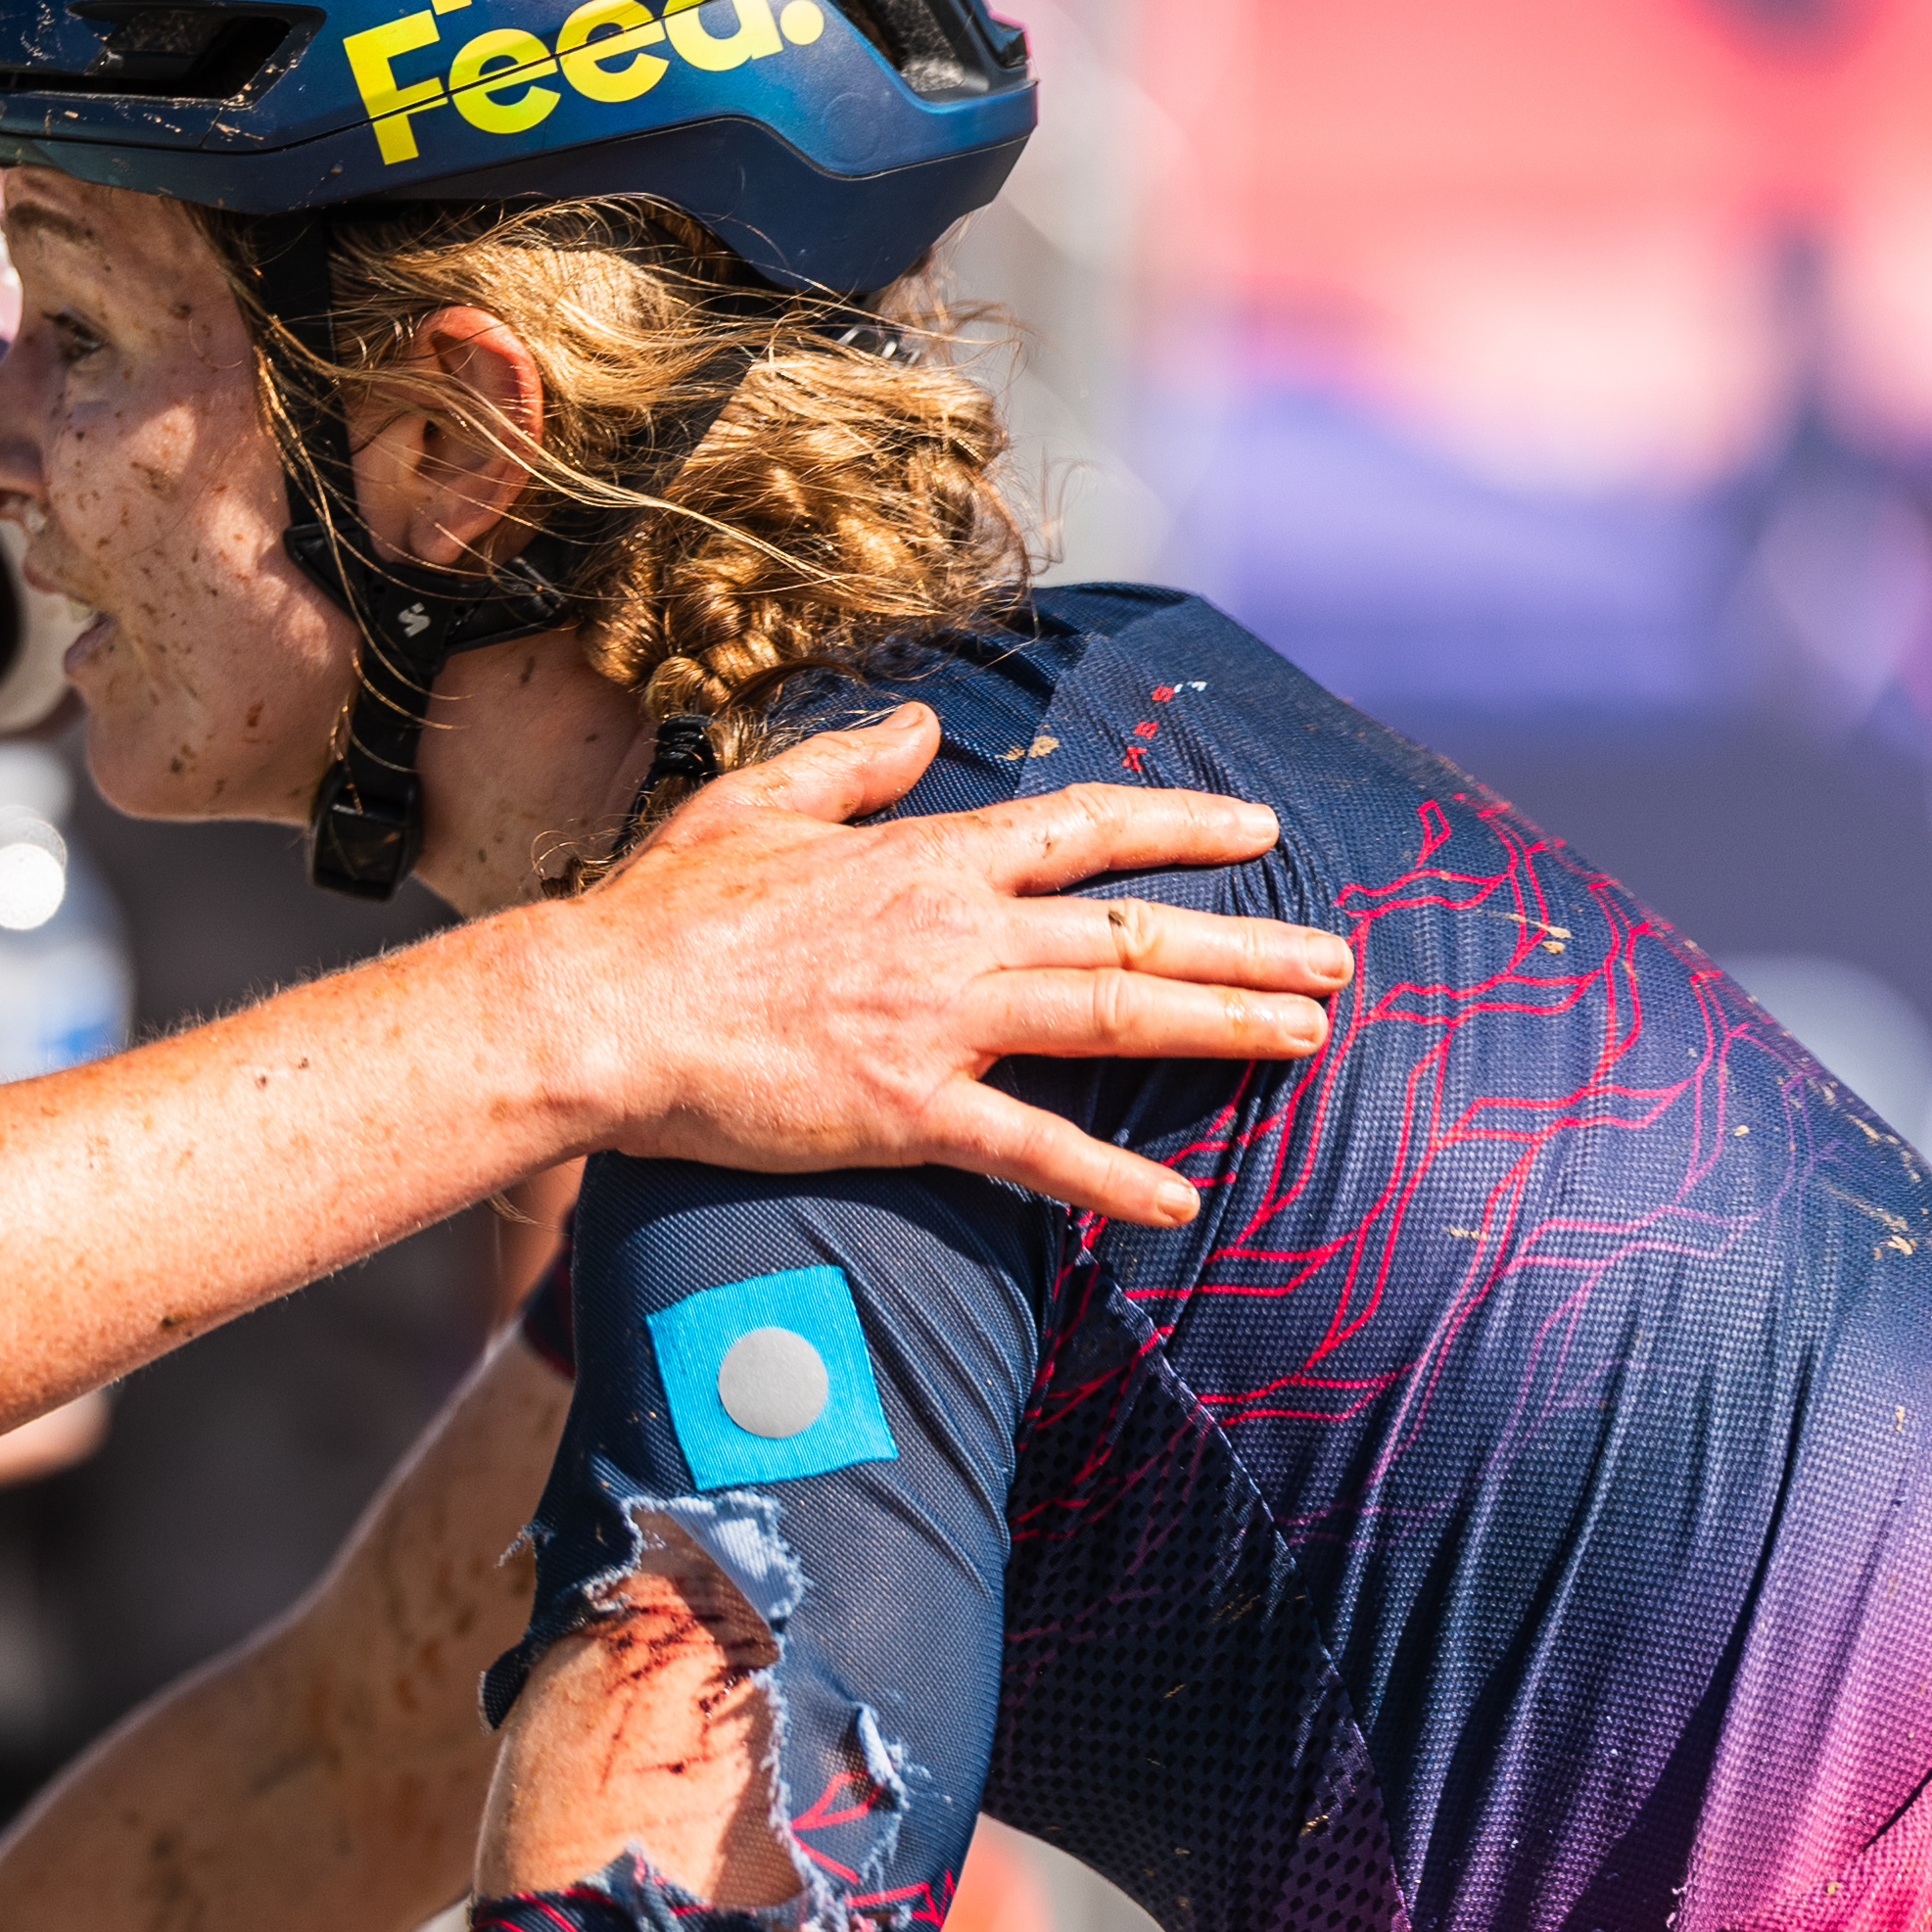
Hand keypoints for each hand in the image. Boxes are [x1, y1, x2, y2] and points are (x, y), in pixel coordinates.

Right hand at [547, 708, 1344, 1227]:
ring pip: (1114, 1013)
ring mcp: (938, 1020)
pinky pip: (1033, 1148)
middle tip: (1336, 961)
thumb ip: (852, 764)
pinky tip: (1179, 1202)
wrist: (596, 1010)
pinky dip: (1110, 1178)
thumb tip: (926, 729)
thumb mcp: (754, 805)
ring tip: (1306, 1037)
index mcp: (923, 856)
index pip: (1085, 828)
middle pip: (1133, 928)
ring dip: (1222, 1025)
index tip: (1255, 829)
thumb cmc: (661, 916)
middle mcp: (953, 930)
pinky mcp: (907, 1108)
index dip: (1181, 826)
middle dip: (1247, 943)